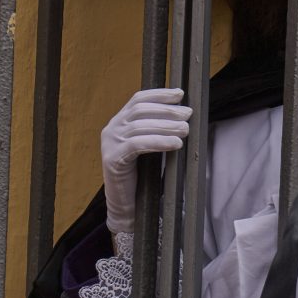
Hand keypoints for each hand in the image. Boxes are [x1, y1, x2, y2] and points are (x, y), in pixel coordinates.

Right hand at [101, 88, 190, 237]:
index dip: (159, 94)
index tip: (180, 94)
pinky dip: (159, 142)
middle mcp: (111, 130)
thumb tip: (185, 114)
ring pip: (139, 127)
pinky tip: (176, 144)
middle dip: (166, 110)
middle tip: (188, 114)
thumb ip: (159, 128)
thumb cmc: (143, 174)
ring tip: (186, 130)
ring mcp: (109, 144)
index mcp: (119, 122)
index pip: (138, 100)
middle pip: (140, 111)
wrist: (128, 204)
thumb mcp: (151, 145)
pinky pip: (137, 145)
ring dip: (166, 126)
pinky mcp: (112, 159)